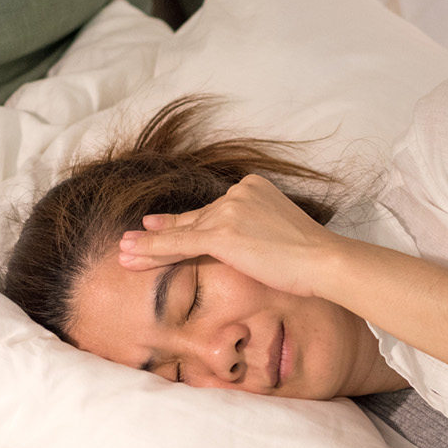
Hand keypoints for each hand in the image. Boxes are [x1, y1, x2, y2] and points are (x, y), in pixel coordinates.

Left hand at [118, 174, 344, 297]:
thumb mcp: (280, 235)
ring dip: (149, 244)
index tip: (159, 225)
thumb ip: (256, 232)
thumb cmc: (312, 257)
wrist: (324, 260)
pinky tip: (131, 255)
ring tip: (123, 252)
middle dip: (161, 233)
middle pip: (194, 218)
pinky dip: (153, 250)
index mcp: (254, 188)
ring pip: (182, 231)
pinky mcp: (223, 233)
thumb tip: (243, 245)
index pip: (212, 211)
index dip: (182, 223)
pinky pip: (180, 243)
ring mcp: (229, 210)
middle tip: (131, 240)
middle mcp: (238, 192)